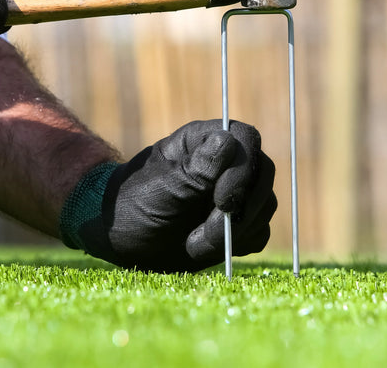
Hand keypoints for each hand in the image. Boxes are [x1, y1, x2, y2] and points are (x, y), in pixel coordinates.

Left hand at [61, 120, 276, 272]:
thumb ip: (196, 168)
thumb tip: (228, 140)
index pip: (246, 139)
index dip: (243, 169)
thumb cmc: (133, 204)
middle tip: (210, 228)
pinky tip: (208, 247)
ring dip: (237, 230)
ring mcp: (234, 192)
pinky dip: (241, 242)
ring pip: (264, 204)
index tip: (221, 200)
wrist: (122, 237)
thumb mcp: (160, 187)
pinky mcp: (237, 222)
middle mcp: (225, 163)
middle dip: (243, 206)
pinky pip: (259, 231)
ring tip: (196, 243)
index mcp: (204, 142)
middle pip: (263, 172)